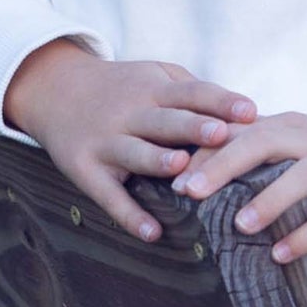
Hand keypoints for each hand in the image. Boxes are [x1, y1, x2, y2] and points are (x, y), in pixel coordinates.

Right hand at [7, 43, 256, 245]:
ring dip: (158, 161)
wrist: (56, 90)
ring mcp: (106, 140)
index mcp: (152, 87)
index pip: (192, 92)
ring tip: (182, 169)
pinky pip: (109, 195)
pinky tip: (153, 233)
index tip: (251, 111)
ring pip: (136, 152)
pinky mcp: (85, 168)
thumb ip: (192, 90)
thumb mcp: (152, 74)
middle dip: (193, 127)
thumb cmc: (122, 87)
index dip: (220, 101)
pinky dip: (129, 215)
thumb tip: (247, 114)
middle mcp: (130, 112)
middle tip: (222, 134)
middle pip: (166, 120)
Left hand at [169, 110, 306, 261]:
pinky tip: (281, 255)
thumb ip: (247, 156)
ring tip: (239, 226)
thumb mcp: (286, 152)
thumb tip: (187, 176)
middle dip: (225, 164)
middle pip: (265, 140)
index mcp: (286, 125)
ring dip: (269, 199)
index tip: (174, 177)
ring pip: (303, 174)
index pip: (241, 130)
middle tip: (192, 192)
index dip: (207, 150)